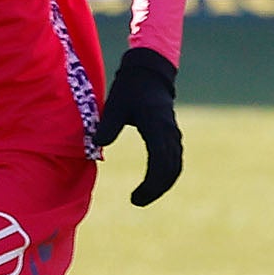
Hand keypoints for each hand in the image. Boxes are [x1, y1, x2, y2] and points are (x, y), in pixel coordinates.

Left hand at [93, 45, 181, 204]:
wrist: (150, 73)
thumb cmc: (130, 88)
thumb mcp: (115, 104)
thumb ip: (108, 125)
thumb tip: (98, 144)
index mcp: (156, 127)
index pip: (159, 163)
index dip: (150, 185)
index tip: (135, 197)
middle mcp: (169, 133)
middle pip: (170, 170)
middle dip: (155, 190)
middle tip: (136, 201)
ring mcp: (173, 134)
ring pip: (175, 167)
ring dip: (162, 185)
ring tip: (143, 196)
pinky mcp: (172, 135)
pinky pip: (175, 160)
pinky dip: (166, 175)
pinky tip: (154, 183)